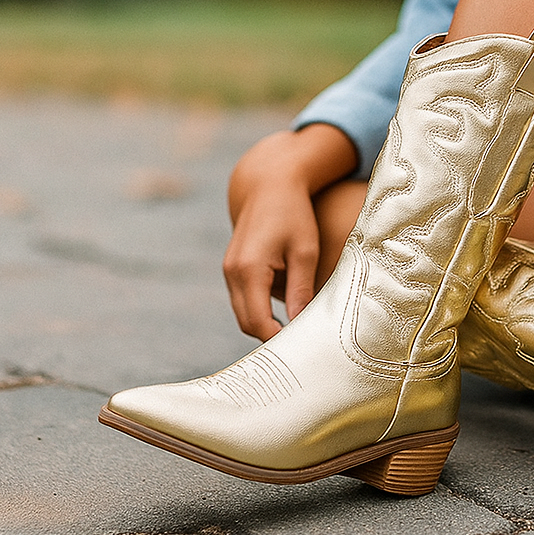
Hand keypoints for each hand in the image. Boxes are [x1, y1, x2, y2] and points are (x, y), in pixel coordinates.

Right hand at [223, 124, 356, 340]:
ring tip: (296, 329)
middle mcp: (232, 272)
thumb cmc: (293, 214)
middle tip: (299, 346)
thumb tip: (300, 325)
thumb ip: (301, 289)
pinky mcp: (232, 268)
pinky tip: (287, 304)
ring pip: (243, 312)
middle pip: (246, 322)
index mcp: (249, 269)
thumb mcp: (305, 251)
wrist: (270, 185)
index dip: (276, 339)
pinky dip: (261, 306)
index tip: (300, 349)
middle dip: (269, 336)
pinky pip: (244, 298)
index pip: (257, 321)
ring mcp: (228, 270)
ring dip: (265, 321)